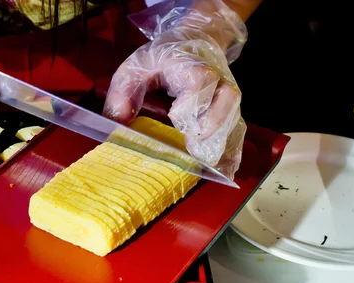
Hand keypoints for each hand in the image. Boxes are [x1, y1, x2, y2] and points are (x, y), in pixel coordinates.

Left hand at [103, 0, 247, 178]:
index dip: (191, 100)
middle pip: (226, 101)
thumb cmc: (164, 57)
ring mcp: (227, 97)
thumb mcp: (136, 65)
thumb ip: (123, 91)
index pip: (201, 80)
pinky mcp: (230, 112)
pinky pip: (237, 133)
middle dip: (212, 127)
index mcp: (192, 65)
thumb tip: (116, 121)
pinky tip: (223, 172)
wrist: (198, 40)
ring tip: (206, 167)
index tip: (175, 116)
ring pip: (234, 119)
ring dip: (222, 145)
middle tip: (193, 150)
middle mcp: (217, 80)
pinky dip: (232, 153)